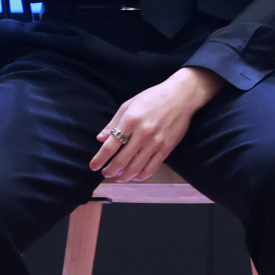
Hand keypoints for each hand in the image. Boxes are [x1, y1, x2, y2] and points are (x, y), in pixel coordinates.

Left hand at [90, 67, 223, 181]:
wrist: (180, 96)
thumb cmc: (152, 98)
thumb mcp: (129, 104)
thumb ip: (114, 123)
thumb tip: (100, 138)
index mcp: (130, 120)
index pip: (111, 146)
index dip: (99, 159)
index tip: (93, 166)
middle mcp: (142, 134)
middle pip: (121, 160)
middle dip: (110, 170)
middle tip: (104, 173)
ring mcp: (155, 143)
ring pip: (135, 168)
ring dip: (123, 177)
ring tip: (117, 178)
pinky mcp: (166, 149)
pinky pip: (151, 168)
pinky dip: (140, 176)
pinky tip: (134, 176)